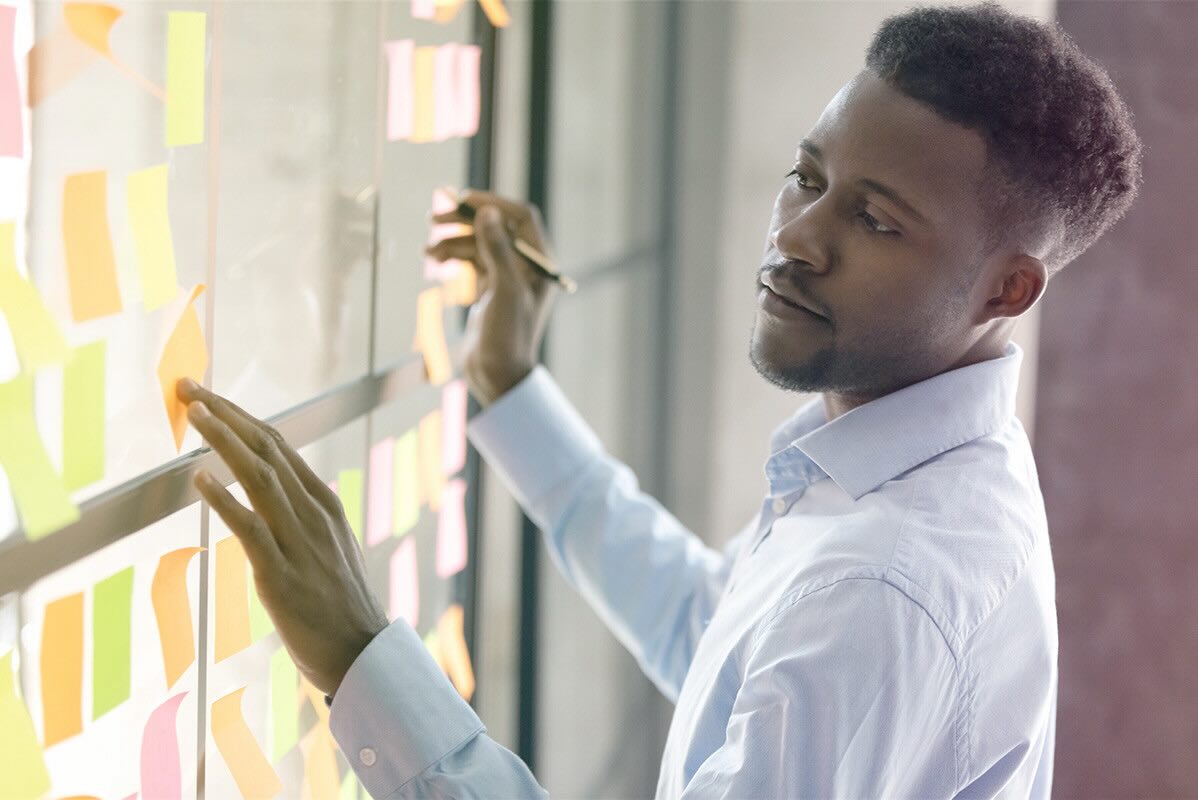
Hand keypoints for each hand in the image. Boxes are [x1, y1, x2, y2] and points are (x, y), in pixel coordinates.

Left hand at [176, 377, 388, 696]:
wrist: (363, 653)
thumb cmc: (342, 606)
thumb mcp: (330, 547)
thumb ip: (305, 518)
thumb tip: (278, 495)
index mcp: (324, 502)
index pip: (278, 444)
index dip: (240, 415)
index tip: (209, 396)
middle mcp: (314, 512)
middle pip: (266, 448)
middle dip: (225, 413)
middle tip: (188, 387)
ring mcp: (300, 541)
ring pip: (259, 476)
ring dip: (224, 440)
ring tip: (194, 414)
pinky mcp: (281, 574)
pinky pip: (250, 527)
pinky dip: (224, 498)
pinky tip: (199, 478)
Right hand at [424, 189, 558, 406]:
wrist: (498, 376)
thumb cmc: (509, 336)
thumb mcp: (505, 290)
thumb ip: (497, 249)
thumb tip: (487, 212)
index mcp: (539, 263)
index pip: (519, 218)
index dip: (491, 203)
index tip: (462, 200)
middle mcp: (526, 266)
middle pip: (495, 227)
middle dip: (464, 221)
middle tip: (434, 219)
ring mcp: (507, 277)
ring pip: (478, 244)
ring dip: (452, 241)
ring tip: (428, 251)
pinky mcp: (490, 290)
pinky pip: (471, 261)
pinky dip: (453, 256)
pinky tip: (434, 259)